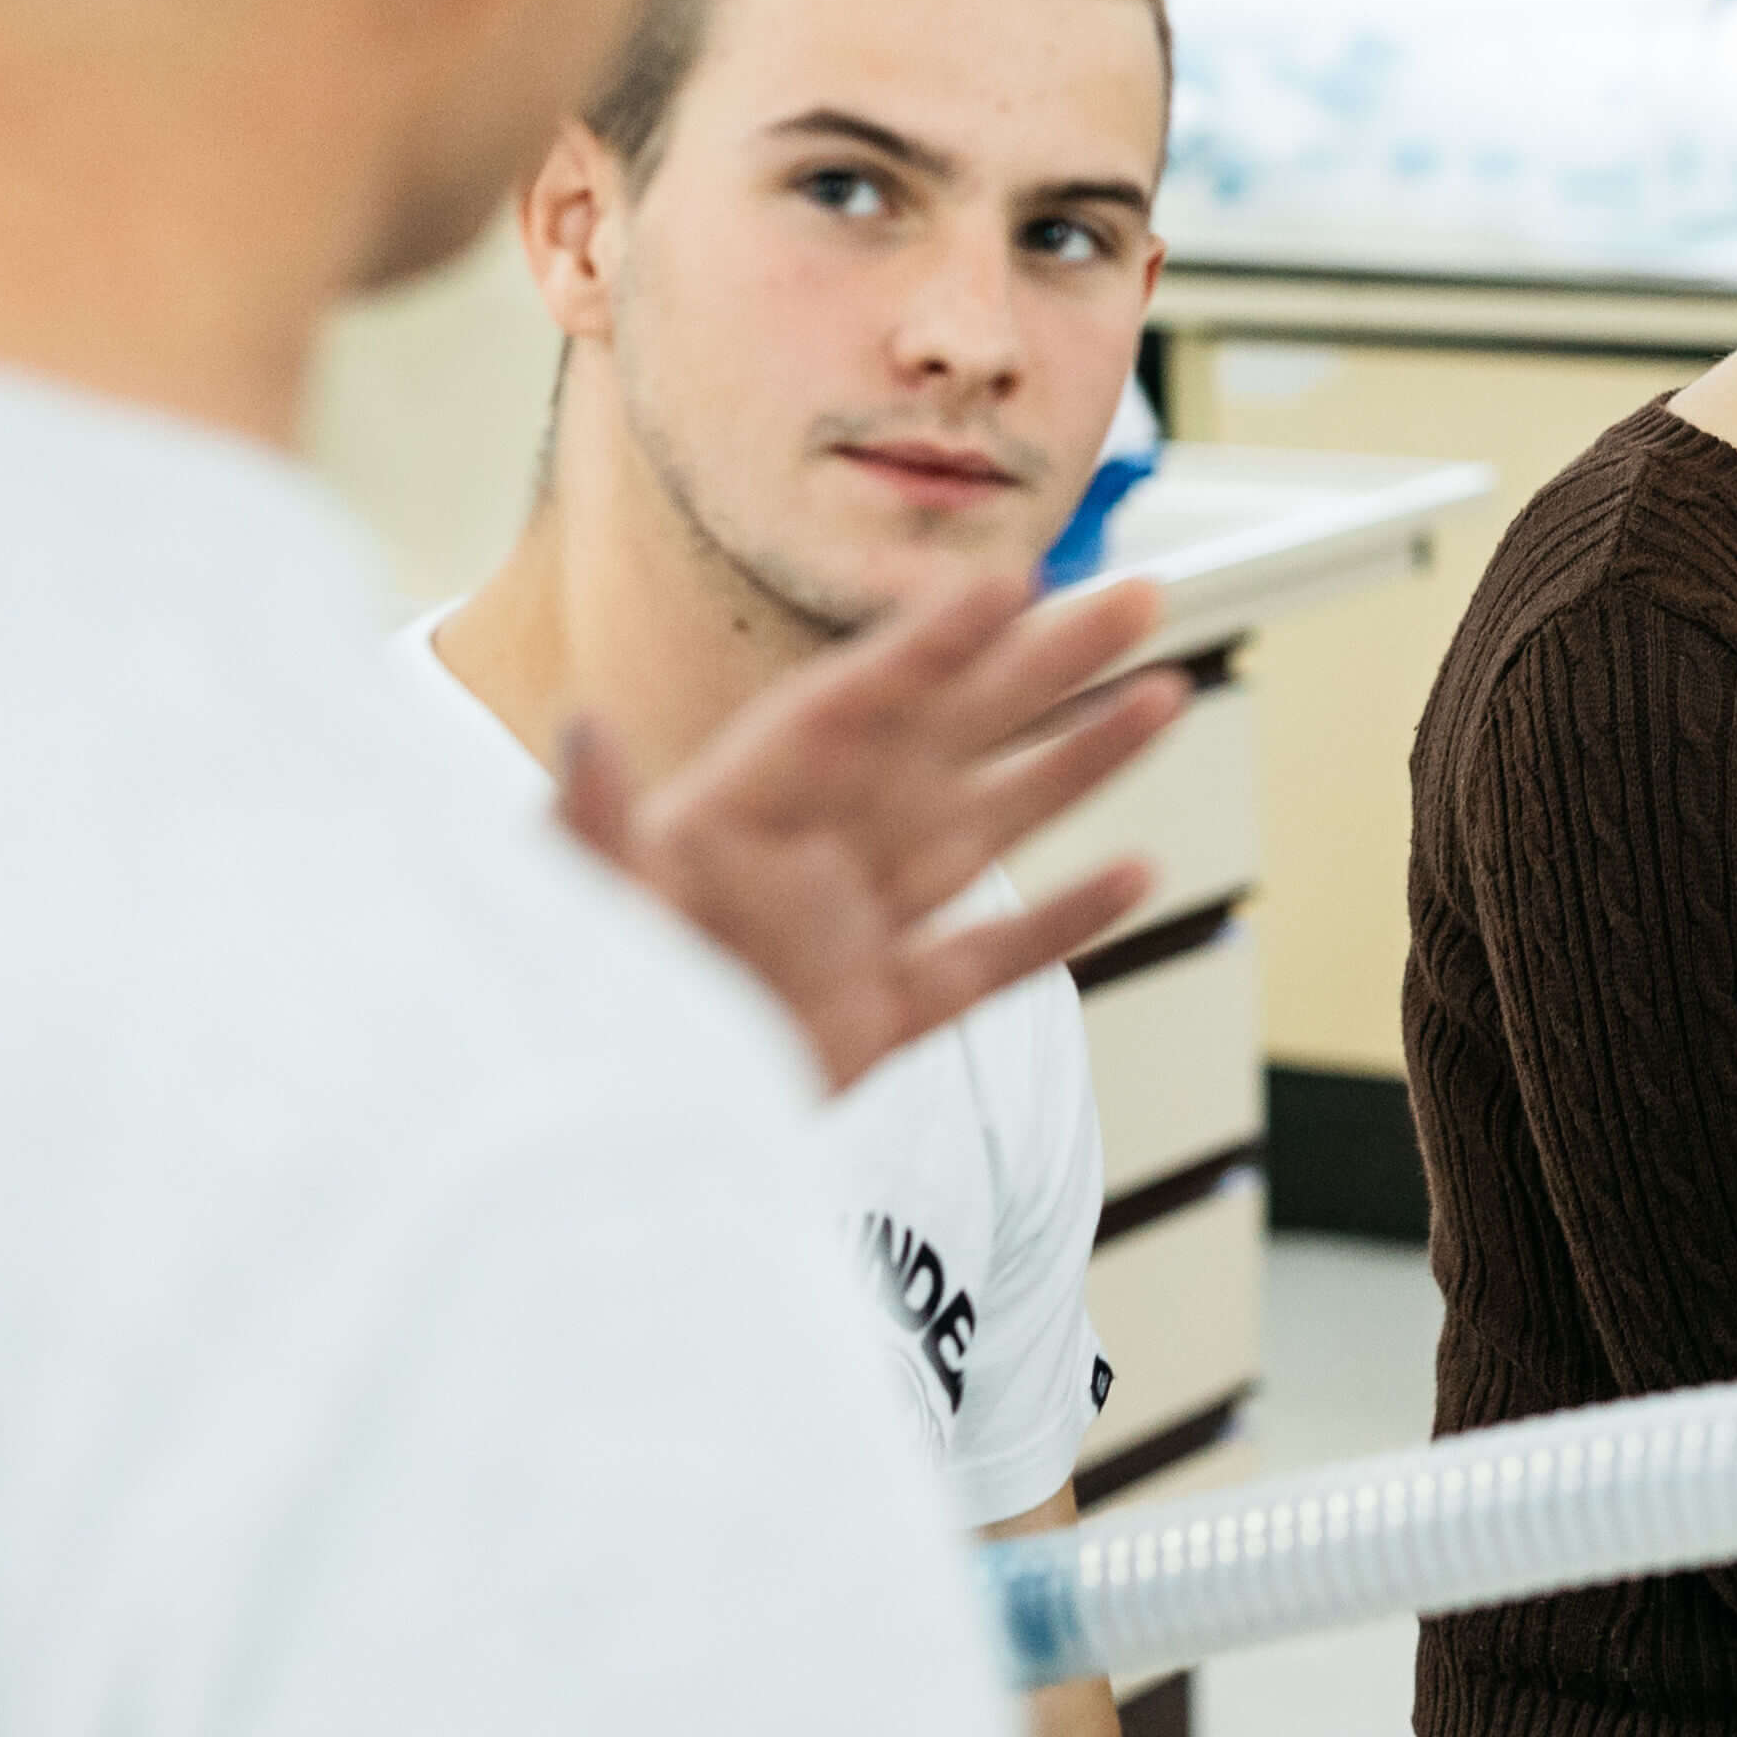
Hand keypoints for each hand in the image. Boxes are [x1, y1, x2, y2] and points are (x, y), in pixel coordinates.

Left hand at [564, 571, 1191, 1095]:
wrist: (602, 1154)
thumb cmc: (572, 1021)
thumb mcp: (579, 920)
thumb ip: (591, 829)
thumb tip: (584, 730)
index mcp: (737, 813)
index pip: (853, 707)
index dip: (931, 646)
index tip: (1012, 582)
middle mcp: (814, 851)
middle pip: (950, 738)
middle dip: (1044, 667)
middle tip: (1137, 598)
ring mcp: (858, 929)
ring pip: (989, 826)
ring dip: (1078, 765)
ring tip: (1165, 697)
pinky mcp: (883, 1016)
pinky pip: (989, 960)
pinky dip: (1062, 922)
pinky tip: (1135, 874)